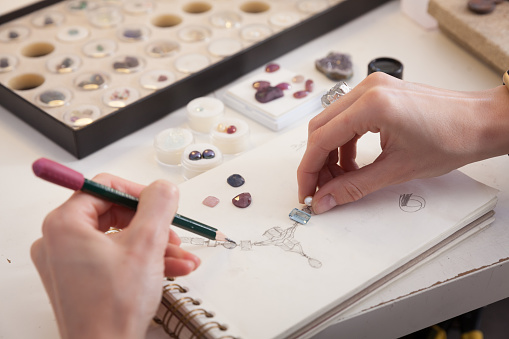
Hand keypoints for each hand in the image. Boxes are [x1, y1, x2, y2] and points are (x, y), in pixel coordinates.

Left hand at [31, 174, 200, 338]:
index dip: (139, 193)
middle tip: (173, 233)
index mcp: (64, 225)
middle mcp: (60, 241)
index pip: (104, 187)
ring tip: (181, 257)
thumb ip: (158, 206)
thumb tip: (163, 188)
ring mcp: (69, 262)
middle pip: (115, 213)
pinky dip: (144, 260)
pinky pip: (116, 257)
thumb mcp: (146, 245)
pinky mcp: (81, 278)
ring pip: (120, 237)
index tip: (161, 202)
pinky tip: (173, 268)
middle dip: (152, 225)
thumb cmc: (113, 308)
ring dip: (155, 245)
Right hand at [298, 72, 508, 213]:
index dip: (309, 170)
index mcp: (371, 105)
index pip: (321, 139)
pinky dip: (344, 142)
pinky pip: (347, 118)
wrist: (481, 122)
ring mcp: (372, 87)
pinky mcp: (378, 93)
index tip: (306, 192)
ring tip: (338, 179)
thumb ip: (353, 187)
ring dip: (329, 153)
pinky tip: (351, 162)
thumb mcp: (397, 170)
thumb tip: (324, 200)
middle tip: (319, 189)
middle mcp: (367, 89)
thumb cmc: (451, 140)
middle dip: (316, 162)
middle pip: (320, 128)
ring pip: (331, 123)